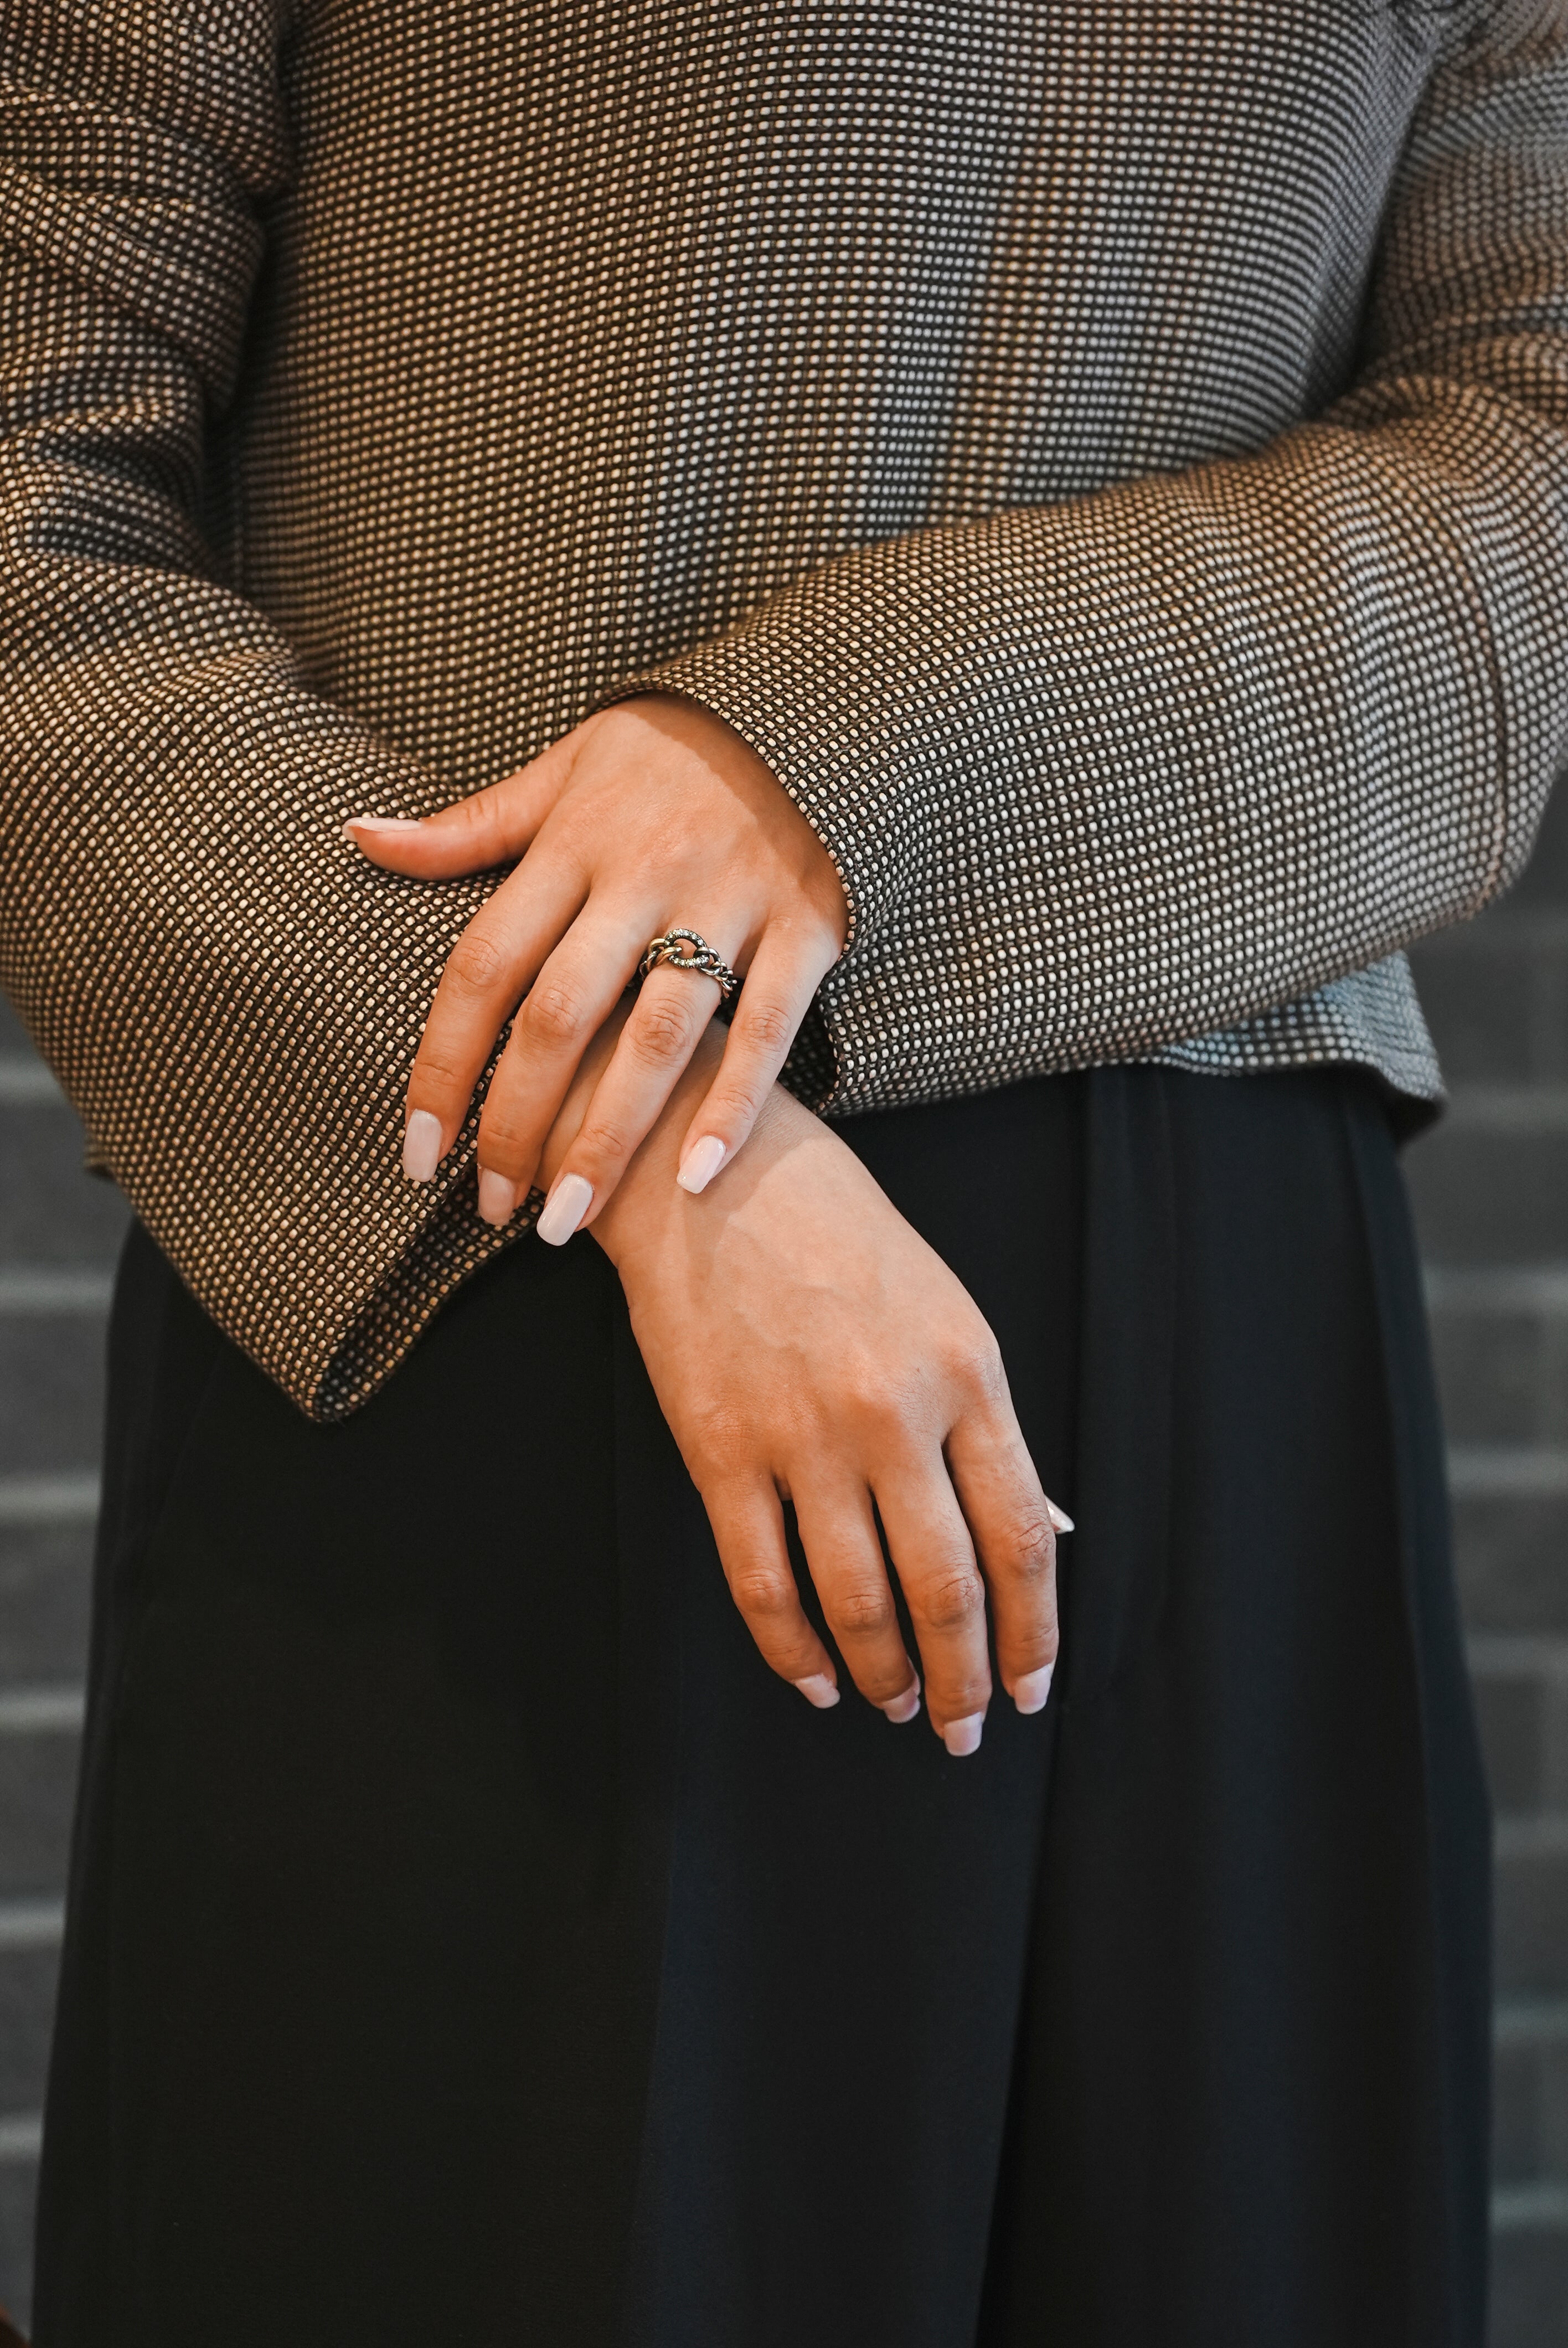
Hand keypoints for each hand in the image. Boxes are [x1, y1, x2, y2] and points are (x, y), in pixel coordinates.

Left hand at [345, 695, 847, 1234]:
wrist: (799, 711)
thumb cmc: (662, 757)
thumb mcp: (560, 771)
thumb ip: (468, 828)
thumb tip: (359, 836)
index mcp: (572, 845)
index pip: (484, 967)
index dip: (442, 1065)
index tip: (418, 1152)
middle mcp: (643, 877)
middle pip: (561, 1016)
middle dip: (516, 1121)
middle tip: (493, 1206)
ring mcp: (727, 904)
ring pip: (656, 1039)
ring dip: (610, 1137)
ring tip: (568, 1216)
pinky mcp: (804, 928)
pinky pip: (765, 1031)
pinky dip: (731, 1107)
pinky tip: (695, 1177)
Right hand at [556, 1025, 1067, 1755]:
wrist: (707, 1170)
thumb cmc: (837, 1232)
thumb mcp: (945, 1309)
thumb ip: (983, 1424)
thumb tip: (1034, 1530)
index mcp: (967, 1372)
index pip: (1021, 1537)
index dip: (1033, 1632)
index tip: (1031, 1687)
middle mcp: (893, 1413)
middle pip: (946, 1586)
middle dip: (964, 1677)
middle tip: (963, 1727)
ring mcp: (803, 1436)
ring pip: (858, 1599)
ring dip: (886, 1674)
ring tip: (897, 1706)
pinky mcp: (721, 1451)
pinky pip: (763, 1583)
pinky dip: (795, 1650)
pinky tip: (818, 1679)